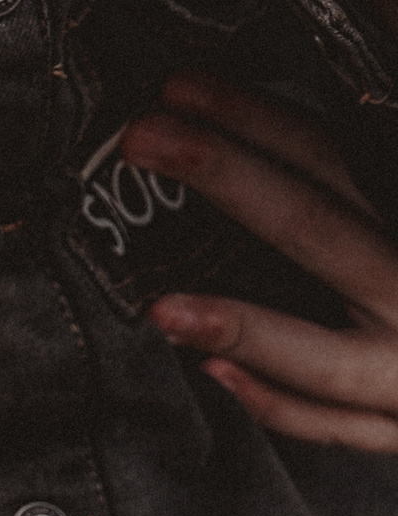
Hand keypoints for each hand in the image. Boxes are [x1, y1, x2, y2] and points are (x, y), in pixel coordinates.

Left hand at [123, 73, 397, 448]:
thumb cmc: (397, 279)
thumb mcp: (378, 230)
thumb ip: (335, 198)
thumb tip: (233, 142)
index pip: (329, 157)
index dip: (253, 117)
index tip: (178, 87)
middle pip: (317, 227)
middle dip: (227, 176)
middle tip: (143, 136)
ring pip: (324, 357)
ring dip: (243, 327)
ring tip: (161, 306)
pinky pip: (335, 429)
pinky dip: (276, 405)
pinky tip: (212, 373)